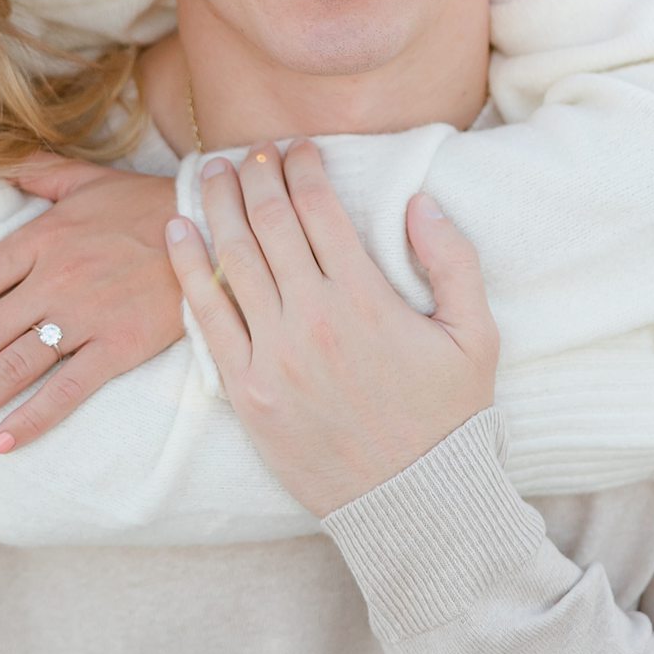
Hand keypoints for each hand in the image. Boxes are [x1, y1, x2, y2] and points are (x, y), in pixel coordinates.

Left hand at [0, 158, 181, 451]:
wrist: (215, 229)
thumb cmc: (147, 205)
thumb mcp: (87, 179)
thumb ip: (37, 171)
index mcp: (40, 239)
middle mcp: (55, 279)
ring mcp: (87, 315)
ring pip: (14, 365)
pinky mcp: (120, 345)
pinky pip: (68, 388)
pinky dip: (33, 417)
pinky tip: (3, 442)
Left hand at [164, 140, 498, 517]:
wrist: (412, 505)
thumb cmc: (448, 419)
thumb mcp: (476, 336)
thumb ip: (453, 260)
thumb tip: (421, 199)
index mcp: (366, 299)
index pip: (319, 209)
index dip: (303, 168)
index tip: (298, 148)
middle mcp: (312, 319)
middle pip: (268, 223)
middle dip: (255, 175)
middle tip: (250, 151)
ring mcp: (273, 355)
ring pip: (231, 259)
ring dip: (217, 206)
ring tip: (210, 173)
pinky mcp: (246, 390)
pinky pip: (206, 317)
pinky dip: (186, 268)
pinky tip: (176, 232)